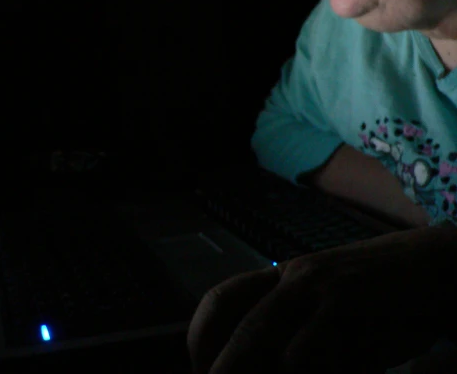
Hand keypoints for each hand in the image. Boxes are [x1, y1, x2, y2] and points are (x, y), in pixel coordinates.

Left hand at [187, 225, 455, 372]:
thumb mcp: (328, 310)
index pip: (222, 298)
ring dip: (256, 369)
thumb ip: (296, 334)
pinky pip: (307, 350)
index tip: (199, 368)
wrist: (436, 268)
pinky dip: (301, 369)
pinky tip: (327, 371)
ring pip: (267, 338)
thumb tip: (265, 363)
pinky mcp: (348, 301)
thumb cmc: (381, 299)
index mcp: (283, 276)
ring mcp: (320, 287)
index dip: (201, 335)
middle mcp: (293, 276)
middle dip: (223, 365)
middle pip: (239, 323)